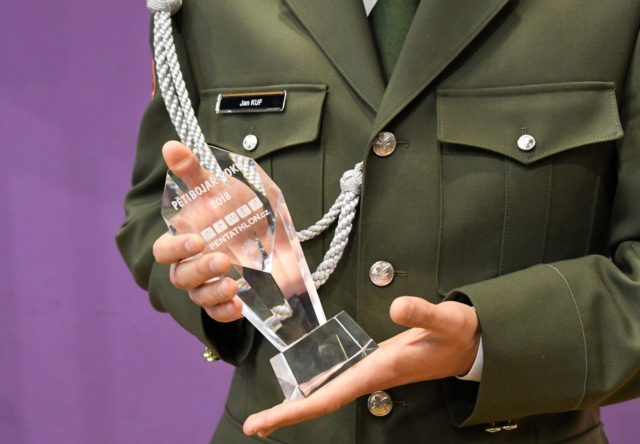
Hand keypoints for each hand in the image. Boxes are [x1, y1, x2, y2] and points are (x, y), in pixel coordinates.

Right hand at [152, 141, 242, 322]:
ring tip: (231, 284)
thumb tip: (171, 145)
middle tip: (222, 260)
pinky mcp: (231, 298)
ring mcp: (211, 283)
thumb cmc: (243, 209)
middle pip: (178, 276)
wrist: (278, 232)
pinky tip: (237, 306)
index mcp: (187, 238)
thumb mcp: (224, 188)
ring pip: (197, 297)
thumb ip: (196, 172)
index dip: (176, 248)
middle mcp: (193, 264)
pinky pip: (218, 314)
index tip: (197, 240)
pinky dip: (224, 312)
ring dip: (212, 293)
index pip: (165, 250)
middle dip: (197, 270)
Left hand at [243, 296, 479, 437]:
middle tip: (254, 425)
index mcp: (381, 369)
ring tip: (270, 415)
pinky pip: (338, 381)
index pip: (331, 395)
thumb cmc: (458, 334)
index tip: (266, 423)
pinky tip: (305, 389)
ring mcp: (371, 372)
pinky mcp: (374, 363)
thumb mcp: (446, 320)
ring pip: (329, 393)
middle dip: (288, 414)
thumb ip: (423, 313)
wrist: (471, 346)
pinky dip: (317, 389)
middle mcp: (371, 375)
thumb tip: (397, 307)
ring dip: (299, 405)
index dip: (297, 411)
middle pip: (323, 401)